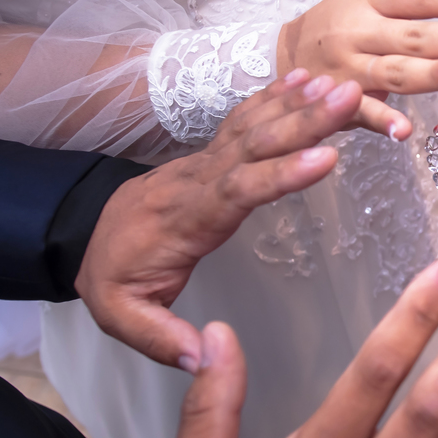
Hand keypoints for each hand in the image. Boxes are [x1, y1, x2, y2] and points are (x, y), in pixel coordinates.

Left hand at [75, 71, 362, 369]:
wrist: (87, 235)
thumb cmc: (114, 275)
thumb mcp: (122, 317)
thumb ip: (162, 338)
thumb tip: (206, 358)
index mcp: (186, 217)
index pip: (236, 190)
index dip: (281, 173)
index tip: (328, 158)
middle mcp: (200, 179)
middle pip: (256, 144)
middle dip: (305, 120)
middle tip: (350, 96)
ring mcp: (207, 161)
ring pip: (256, 125)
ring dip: (301, 103)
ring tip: (344, 85)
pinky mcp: (215, 154)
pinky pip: (248, 118)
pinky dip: (279, 96)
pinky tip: (308, 80)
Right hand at [276, 0, 437, 135]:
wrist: (278, 53)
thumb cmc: (339, 20)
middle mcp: (360, 30)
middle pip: (415, 34)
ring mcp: (347, 67)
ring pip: (393, 71)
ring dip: (428, 74)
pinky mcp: (335, 101)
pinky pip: (359, 111)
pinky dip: (380, 121)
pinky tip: (403, 132)